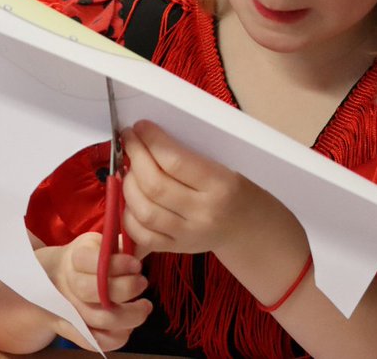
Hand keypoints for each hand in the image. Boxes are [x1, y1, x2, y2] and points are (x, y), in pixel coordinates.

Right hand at [49, 233, 150, 351]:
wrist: (54, 277)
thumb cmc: (86, 258)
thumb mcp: (98, 243)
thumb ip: (118, 245)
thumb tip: (143, 243)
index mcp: (74, 258)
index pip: (92, 261)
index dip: (118, 264)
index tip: (137, 264)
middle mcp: (68, 284)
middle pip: (93, 291)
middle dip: (126, 288)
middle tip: (143, 282)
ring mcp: (69, 310)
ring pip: (98, 319)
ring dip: (129, 316)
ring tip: (144, 306)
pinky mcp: (73, 330)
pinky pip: (94, 342)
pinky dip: (116, 338)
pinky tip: (129, 326)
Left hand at [120, 120, 257, 255]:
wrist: (249, 228)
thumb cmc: (233, 190)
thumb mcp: (224, 167)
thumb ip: (189, 156)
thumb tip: (149, 138)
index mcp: (220, 186)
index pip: (176, 161)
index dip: (151, 141)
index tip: (140, 127)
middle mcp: (203, 213)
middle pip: (155, 185)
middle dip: (135, 157)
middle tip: (129, 141)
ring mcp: (188, 235)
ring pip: (144, 211)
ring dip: (128, 185)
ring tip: (129, 169)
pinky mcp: (176, 248)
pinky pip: (141, 235)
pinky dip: (128, 215)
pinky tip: (131, 198)